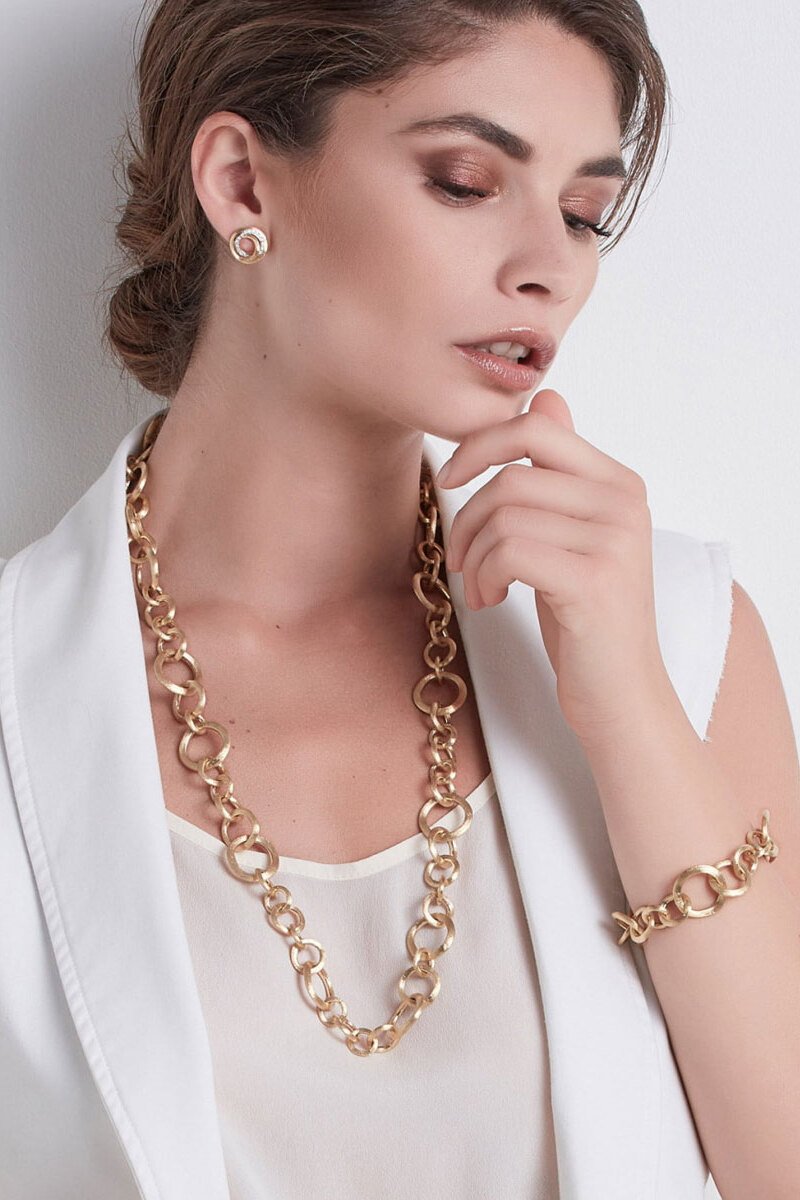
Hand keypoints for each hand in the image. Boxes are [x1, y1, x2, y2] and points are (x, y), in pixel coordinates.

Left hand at [436, 389, 671, 746]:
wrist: (621, 695)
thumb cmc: (587, 618)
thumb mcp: (571, 536)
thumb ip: (562, 470)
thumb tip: (548, 397)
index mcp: (619, 483)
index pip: (537, 427)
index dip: (481, 444)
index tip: (452, 479)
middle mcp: (624, 502)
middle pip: (511, 477)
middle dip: (469, 519)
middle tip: (464, 561)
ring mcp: (614, 539)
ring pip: (504, 516)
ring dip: (473, 556)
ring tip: (481, 589)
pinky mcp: (594, 579)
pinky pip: (509, 550)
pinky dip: (485, 576)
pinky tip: (492, 600)